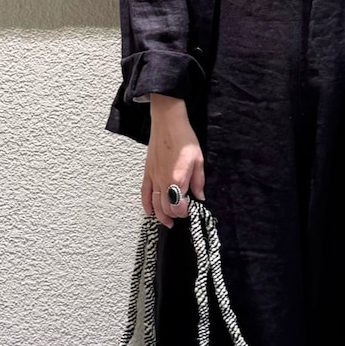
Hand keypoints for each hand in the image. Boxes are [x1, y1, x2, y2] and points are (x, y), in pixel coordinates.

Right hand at [142, 95, 205, 227]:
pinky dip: (146, 204)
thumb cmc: (184, 138)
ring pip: (154, 203)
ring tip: (167, 222)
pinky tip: (149, 211)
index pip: (178, 206)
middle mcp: (163, 181)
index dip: (184, 212)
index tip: (190, 210)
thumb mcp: (198, 160)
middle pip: (165, 207)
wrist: (168, 123)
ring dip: (160, 215)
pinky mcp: (147, 172)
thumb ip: (198, 181)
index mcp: (178, 179)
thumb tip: (200, 196)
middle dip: (173, 215)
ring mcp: (153, 177)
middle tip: (180, 216)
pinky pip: (144, 192)